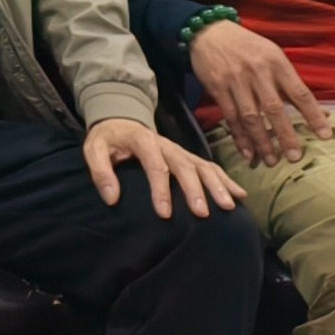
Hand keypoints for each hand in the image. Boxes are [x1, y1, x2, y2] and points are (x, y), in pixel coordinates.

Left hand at [84, 115, 243, 220]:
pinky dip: (226, 179)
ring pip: (203, 166)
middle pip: (184, 166)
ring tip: (228, 206)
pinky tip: (240, 194)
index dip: (160, 189)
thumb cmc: (108, 140)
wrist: (121, 120)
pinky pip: (211, 166)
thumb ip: (100, 171)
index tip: (164, 214)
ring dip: (217, 185)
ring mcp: (180, 150)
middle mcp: (167, 145)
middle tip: (202, 213)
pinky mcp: (189, 156)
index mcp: (143, 141)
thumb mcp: (94, 149)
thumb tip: (111, 198)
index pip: (155, 165)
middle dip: (194, 190)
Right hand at [188, 20, 328, 168]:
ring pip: (250, 117)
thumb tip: (321, 113)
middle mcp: (257, 72)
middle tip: (294, 157)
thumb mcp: (274, 56)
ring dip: (261, 141)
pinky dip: (239, 136)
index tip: (325, 136)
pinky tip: (247, 152)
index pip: (299, 93)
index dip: (313, 115)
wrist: (208, 32)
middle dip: (285, 135)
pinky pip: (230, 117)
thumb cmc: (248, 47)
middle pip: (274, 108)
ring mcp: (235, 81)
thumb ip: (292, 84)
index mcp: (277, 63)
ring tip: (271, 161)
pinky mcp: (217, 88)